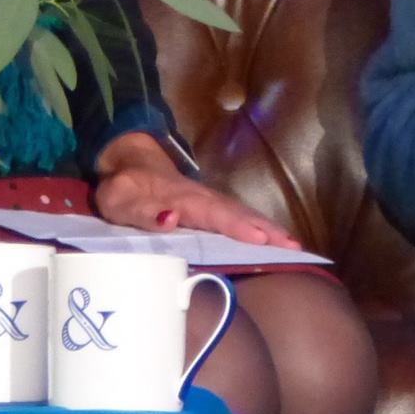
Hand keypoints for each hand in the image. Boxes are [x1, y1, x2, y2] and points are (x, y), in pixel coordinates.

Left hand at [91, 131, 302, 248]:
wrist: (130, 164)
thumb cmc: (124, 189)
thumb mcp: (119, 201)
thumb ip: (142, 212)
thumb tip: (171, 220)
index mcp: (180, 199)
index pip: (212, 214)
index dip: (236, 227)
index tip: (260, 239)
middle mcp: (201, 198)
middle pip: (237, 213)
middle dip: (265, 230)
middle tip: (293, 249)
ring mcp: (210, 201)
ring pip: (243, 214)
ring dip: (269, 229)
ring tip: (295, 248)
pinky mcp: (213, 207)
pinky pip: (240, 217)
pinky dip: (261, 227)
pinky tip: (278, 240)